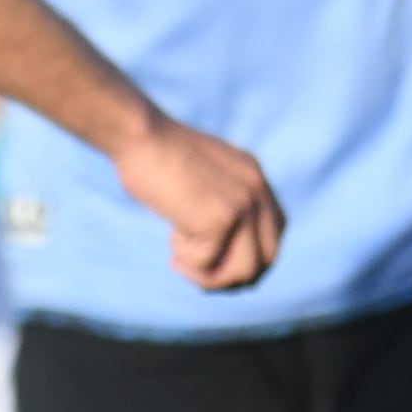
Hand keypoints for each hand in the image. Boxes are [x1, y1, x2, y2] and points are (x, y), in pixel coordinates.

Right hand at [119, 117, 284, 292]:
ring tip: (180, 260)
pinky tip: (171, 238)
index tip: (213, 257)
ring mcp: (242, 205)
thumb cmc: (152, 152)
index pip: (273, 232)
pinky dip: (187, 260)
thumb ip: (216, 199)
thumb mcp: (198, 174)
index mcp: (254, 176)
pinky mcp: (220, 219)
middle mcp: (257, 191)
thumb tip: (215, 240)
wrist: (138, 135)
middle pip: (267, 258)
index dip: (247, 254)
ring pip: (244, 271)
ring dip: (209, 276)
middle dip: (232, 275)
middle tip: (197, 269)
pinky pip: (207, 264)